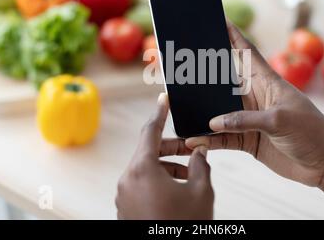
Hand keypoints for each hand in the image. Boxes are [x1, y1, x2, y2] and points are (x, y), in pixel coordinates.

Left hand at [116, 93, 213, 219]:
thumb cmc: (184, 225)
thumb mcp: (200, 192)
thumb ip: (200, 165)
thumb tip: (199, 152)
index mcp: (142, 170)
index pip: (150, 131)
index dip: (160, 112)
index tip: (164, 97)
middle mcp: (127, 180)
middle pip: (149, 152)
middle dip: (172, 148)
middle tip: (193, 148)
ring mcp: (123, 196)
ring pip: (146, 169)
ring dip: (167, 166)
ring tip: (190, 175)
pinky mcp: (125, 209)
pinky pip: (141, 185)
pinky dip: (158, 180)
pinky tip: (177, 190)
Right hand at [165, 22, 323, 186]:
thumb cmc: (314, 133)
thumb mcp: (280, 120)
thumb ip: (245, 120)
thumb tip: (212, 122)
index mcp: (267, 82)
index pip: (246, 52)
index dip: (233, 35)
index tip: (217, 19)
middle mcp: (254, 97)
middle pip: (223, 80)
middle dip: (204, 73)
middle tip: (182, 64)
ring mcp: (249, 119)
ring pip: (218, 111)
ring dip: (201, 110)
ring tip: (179, 106)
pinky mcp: (247, 140)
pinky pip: (221, 138)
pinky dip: (207, 139)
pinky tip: (192, 140)